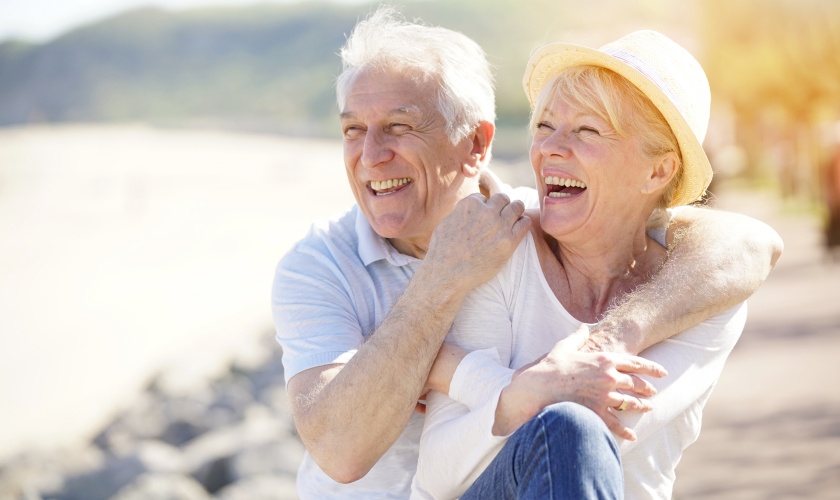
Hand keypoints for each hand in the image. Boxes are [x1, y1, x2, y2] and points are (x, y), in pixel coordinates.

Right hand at [424, 193, 530, 292]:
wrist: (448, 274)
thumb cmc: (443, 251)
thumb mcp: (446, 222)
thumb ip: (460, 211)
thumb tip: (469, 208)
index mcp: (470, 204)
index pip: (484, 197)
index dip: (484, 207)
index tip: (483, 217)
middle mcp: (486, 212)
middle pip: (503, 198)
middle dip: (502, 206)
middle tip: (501, 217)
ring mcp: (499, 226)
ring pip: (517, 207)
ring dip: (516, 212)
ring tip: (513, 220)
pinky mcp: (509, 242)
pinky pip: (525, 223)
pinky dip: (523, 223)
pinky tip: (518, 229)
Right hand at [495, 336, 666, 439]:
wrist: (538, 387)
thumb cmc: (550, 367)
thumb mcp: (564, 346)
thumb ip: (578, 337)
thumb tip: (583, 327)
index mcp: (604, 360)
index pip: (636, 363)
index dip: (652, 368)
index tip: (662, 372)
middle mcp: (609, 378)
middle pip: (636, 383)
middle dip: (647, 387)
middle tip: (653, 391)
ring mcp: (604, 396)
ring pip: (631, 403)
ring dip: (641, 406)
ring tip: (648, 408)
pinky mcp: (596, 413)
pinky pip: (616, 424)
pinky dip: (625, 430)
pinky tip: (632, 435)